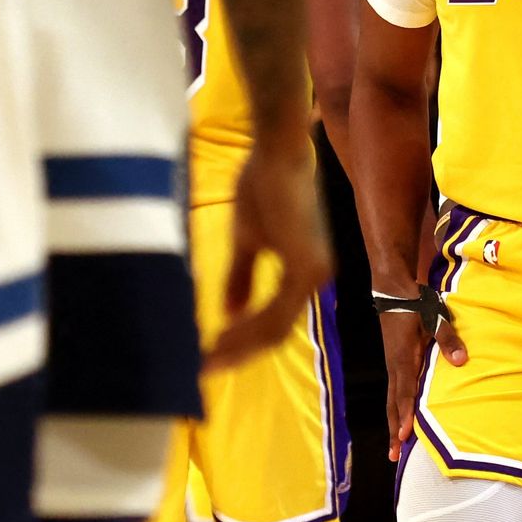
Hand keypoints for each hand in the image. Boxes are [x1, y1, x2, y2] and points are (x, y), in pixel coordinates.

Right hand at [205, 133, 331, 370]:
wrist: (277, 153)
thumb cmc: (262, 186)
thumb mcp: (247, 239)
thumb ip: (242, 277)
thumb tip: (230, 311)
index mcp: (306, 273)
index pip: (275, 321)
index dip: (244, 342)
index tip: (212, 356)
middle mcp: (317, 277)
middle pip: (276, 333)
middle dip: (239, 351)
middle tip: (204, 367)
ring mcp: (314, 273)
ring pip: (275, 327)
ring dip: (240, 344)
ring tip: (208, 356)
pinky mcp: (305, 265)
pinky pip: (276, 310)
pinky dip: (248, 326)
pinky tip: (223, 333)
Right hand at [377, 298, 466, 462]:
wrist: (393, 289)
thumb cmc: (414, 303)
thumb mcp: (433, 317)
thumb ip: (447, 339)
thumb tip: (461, 360)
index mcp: (403, 358)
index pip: (404, 393)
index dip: (404, 415)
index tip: (404, 435)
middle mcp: (394, 366)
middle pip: (393, 404)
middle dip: (393, 430)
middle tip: (393, 455)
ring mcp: (392, 364)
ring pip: (392, 400)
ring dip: (393, 422)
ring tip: (395, 444)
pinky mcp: (394, 361)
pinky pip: (395, 390)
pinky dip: (396, 408)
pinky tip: (401, 417)